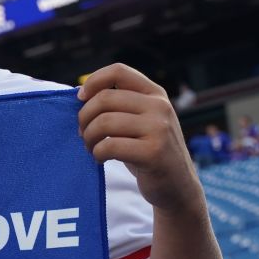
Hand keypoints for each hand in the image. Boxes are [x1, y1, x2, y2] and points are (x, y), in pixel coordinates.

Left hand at [77, 63, 203, 214]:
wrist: (177, 187)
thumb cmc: (148, 152)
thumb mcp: (141, 122)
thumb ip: (120, 106)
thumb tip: (81, 94)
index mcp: (155, 94)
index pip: (118, 71)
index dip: (93, 81)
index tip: (81, 99)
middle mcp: (160, 107)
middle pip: (105, 98)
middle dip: (84, 117)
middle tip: (83, 134)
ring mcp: (159, 129)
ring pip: (104, 122)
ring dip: (89, 137)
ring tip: (92, 147)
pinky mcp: (153, 152)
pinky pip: (110, 145)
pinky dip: (97, 153)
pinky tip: (101, 159)